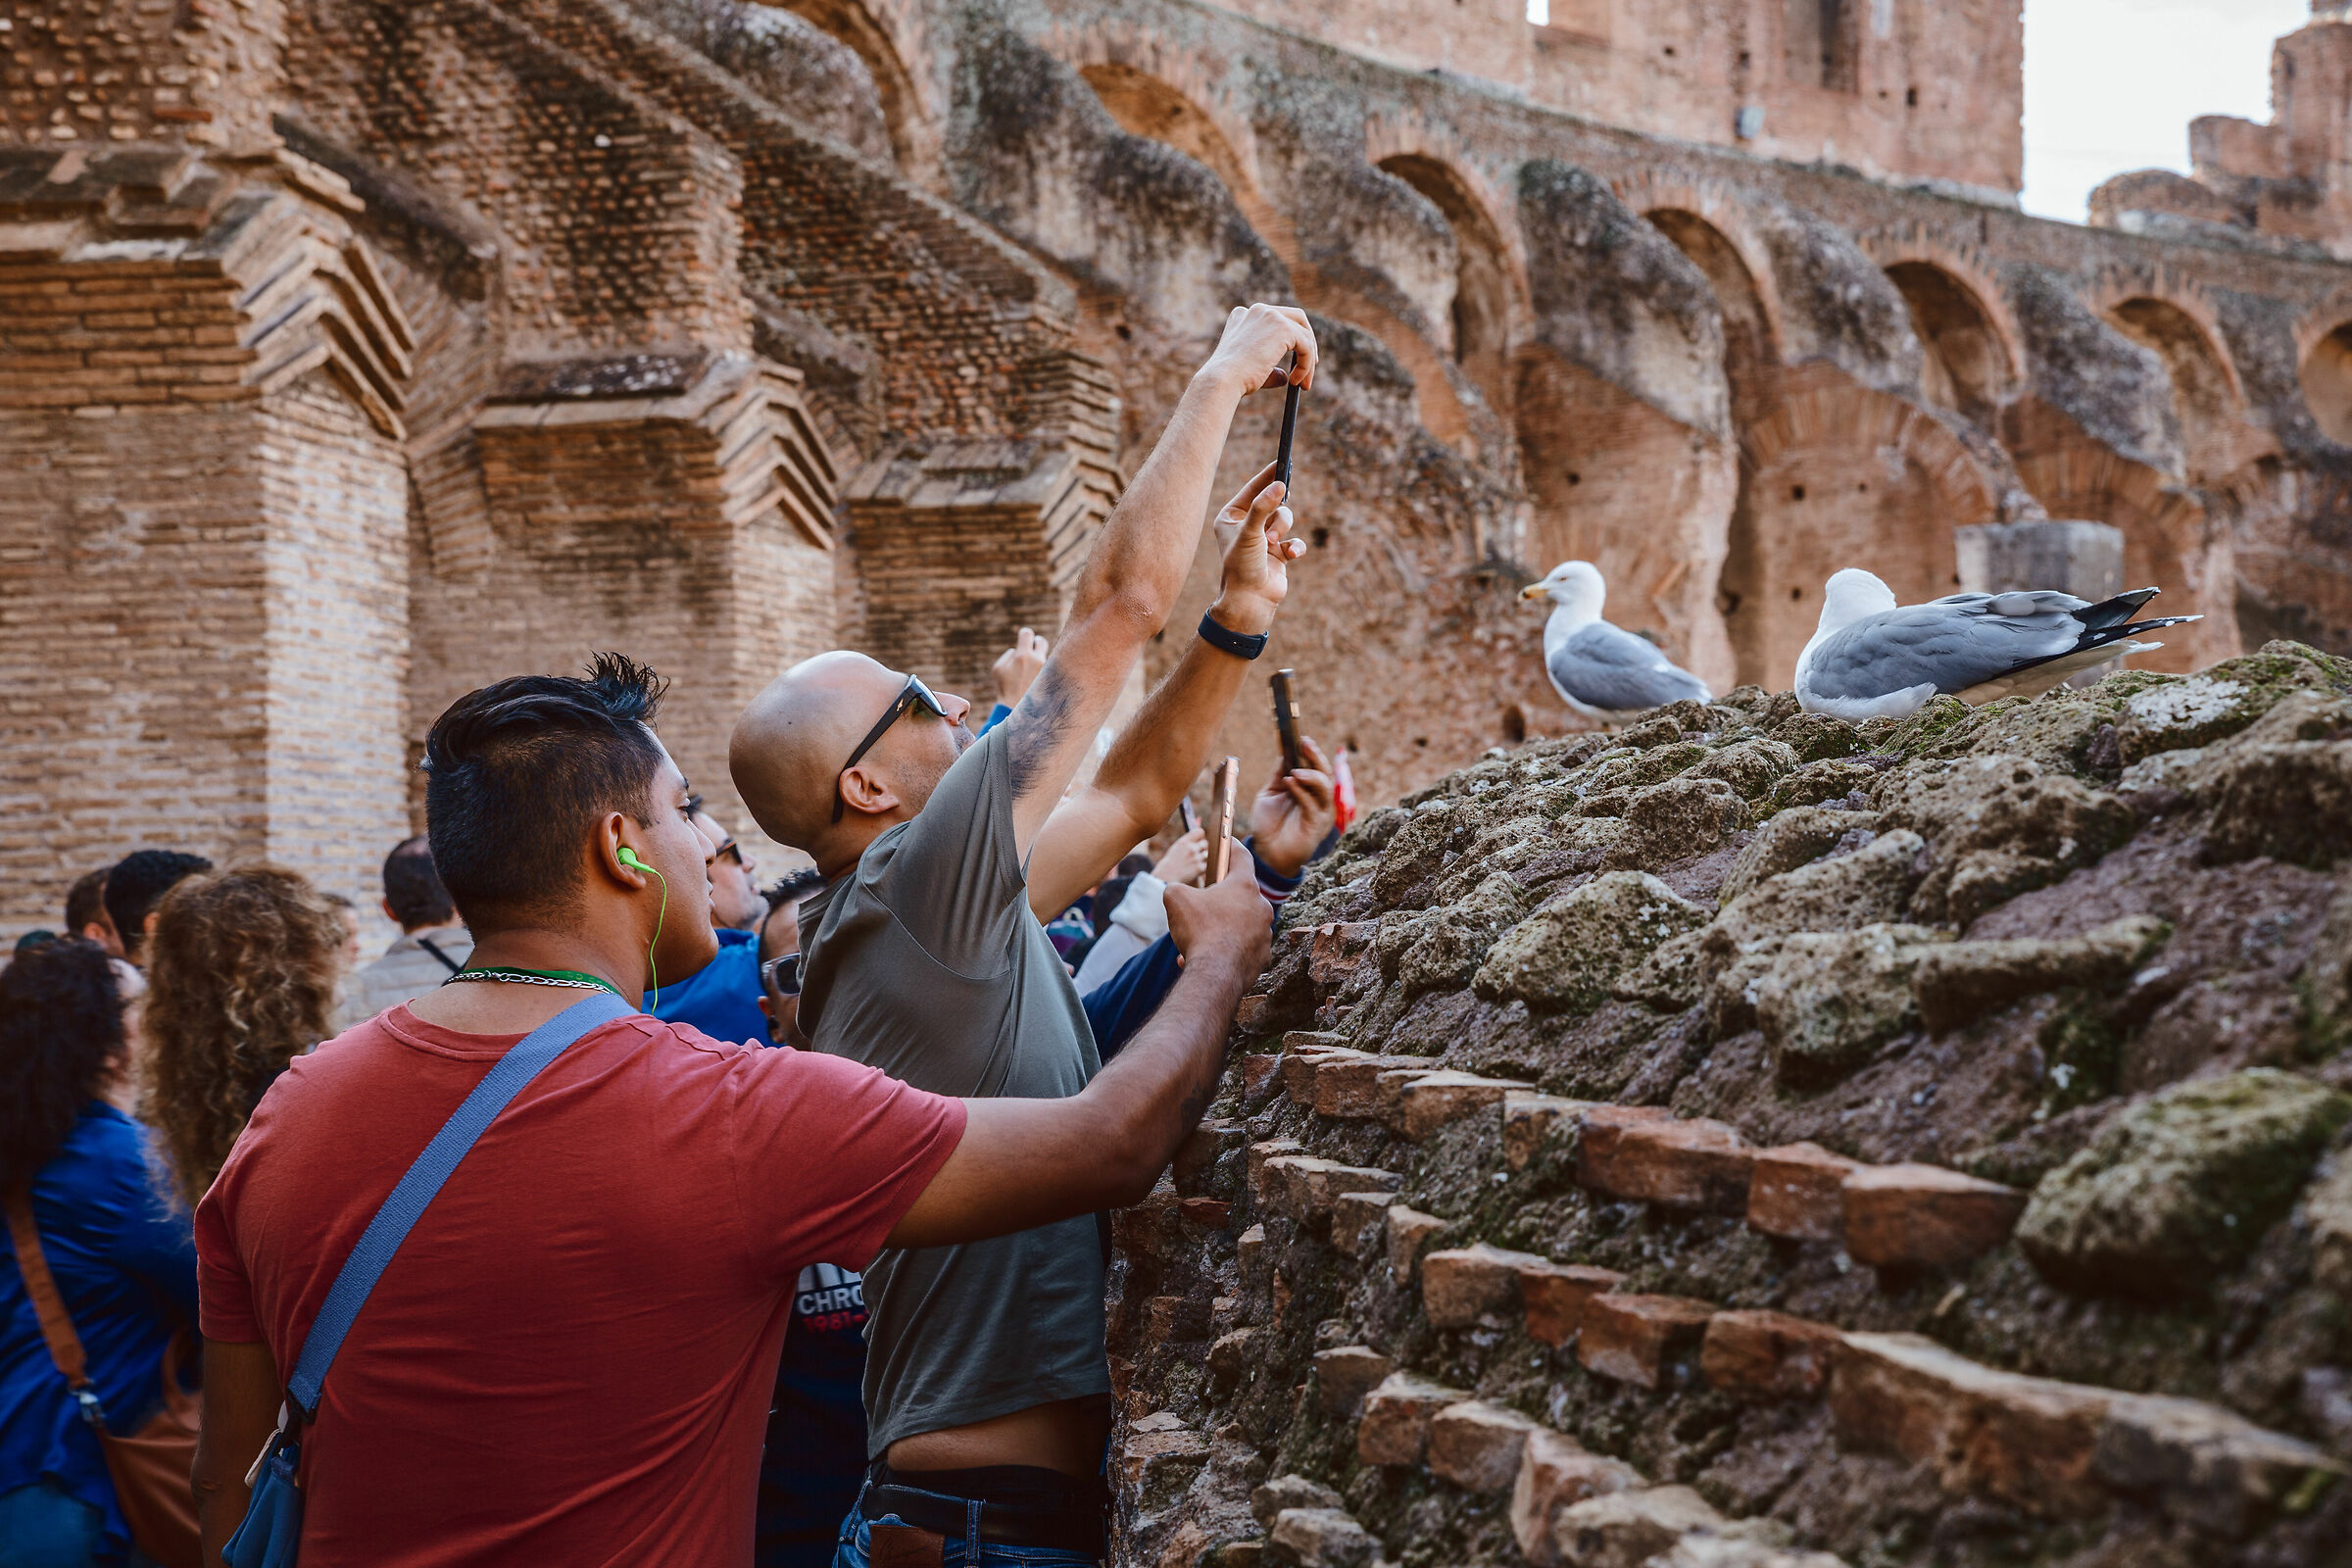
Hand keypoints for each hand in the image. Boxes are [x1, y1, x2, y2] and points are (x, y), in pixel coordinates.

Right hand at [992, 628, 1047, 705]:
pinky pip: (1048, 667)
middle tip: (1029, 652)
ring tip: (1030, 669)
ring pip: (1045, 655)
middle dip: (1034, 643)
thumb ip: (1009, 655)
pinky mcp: (1051, 677)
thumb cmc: (1005, 688)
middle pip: (1041, 640)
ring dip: (1038, 658)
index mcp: (1023, 656)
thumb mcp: (998, 669)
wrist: (1017, 708)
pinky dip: (1042, 670)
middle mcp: (1037, 660)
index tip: (1022, 640)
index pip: (1027, 633)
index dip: (1024, 634)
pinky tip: (1035, 678)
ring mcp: (1046, 669)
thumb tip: (1018, 650)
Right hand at [1153, 829, 1207, 887]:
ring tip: (1193, 863)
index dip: (1200, 836)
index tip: (1198, 840)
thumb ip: (1187, 843)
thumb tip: (1199, 840)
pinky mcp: (1200, 868)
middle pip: (1205, 843)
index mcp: (1184, 841)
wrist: (1165, 878)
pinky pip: (1206, 865)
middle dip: (1202, 848)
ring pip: (1207, 854)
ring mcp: (1196, 858)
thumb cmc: (1170, 864)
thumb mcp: (1176, 848)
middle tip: (1197, 853)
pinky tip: (1194, 870)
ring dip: (1202, 858)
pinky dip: (1202, 868)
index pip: (1200, 832)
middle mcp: (1191, 848)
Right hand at [1162, 838, 1272, 977]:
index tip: (1225, 841)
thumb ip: (1177, 888)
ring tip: (1197, 939)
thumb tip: (1177, 893)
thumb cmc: (1199, 931)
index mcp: (1244, 886)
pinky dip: (1224, 950)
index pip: (1240, 855)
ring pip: (1239, 924)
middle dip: (1220, 898)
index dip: (1230, 845)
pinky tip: (1204, 957)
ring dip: (1220, 927)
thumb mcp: (1175, 899)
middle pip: (1239, 894)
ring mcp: (1264, 933)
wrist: (1215, 974)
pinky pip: (1241, 947)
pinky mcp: (1262, 956)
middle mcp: (1260, 906)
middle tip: (1202, 904)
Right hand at [1198, 303, 1317, 401]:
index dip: (1291, 338)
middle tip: (1311, 364)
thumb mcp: (1250, 370)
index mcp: (1244, 316)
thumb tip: (1285, 377)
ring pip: (1304, 335)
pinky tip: (1295, 382)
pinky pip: (1306, 346)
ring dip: (1308, 361)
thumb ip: (1269, 368)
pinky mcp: (1283, 327)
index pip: (1277, 319)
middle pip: (1296, 317)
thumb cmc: (1231, 381)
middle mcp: (1257, 310)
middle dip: (1308, 341)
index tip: (1297, 359)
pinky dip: (1306, 365)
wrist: (1221, 382)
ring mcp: (1270, 315)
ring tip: (1302, 385)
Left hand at [1208, 464, 1305, 635]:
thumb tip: (1279, 484)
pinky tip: (1290, 555)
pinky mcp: (1278, 553)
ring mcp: (1263, 540)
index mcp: (1231, 517)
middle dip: (1277, 511)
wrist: (1250, 601)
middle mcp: (1246, 526)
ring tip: (1274, 543)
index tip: (1282, 462)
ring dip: (1283, 529)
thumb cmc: (1242, 566)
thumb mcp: (1250, 531)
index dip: (1268, 476)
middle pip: (1272, 503)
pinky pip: (1295, 540)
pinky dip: (1295, 546)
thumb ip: (1263, 506)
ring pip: (1285, 519)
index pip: (1252, 489)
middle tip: (1283, 500)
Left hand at [1247, 734, 1336, 877]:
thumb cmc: (1269, 825)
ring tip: (1294, 769)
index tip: (1300, 737)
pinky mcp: (1316, 826)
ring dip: (1311, 775)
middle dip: (1316, 756)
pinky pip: (1312, 805)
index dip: (1311, 751)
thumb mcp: (1271, 794)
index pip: (1316, 766)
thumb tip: (1284, 754)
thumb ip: (1279, 776)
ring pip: (1325, 787)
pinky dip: (1301, 792)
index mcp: (1310, 790)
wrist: (1266, 853)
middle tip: (1304, 743)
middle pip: (1326, 773)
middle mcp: (1319, 799)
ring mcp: (1320, 812)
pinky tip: (1289, 782)